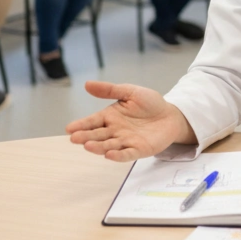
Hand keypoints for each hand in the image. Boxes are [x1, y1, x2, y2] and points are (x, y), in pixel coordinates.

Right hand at [66, 81, 191, 161]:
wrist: (171, 114)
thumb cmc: (149, 103)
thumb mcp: (129, 91)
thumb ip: (109, 90)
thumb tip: (87, 84)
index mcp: (110, 116)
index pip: (93, 121)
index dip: (81, 125)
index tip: (69, 128)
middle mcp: (115, 131)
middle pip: (98, 135)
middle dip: (86, 137)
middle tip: (74, 138)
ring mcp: (126, 141)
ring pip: (109, 145)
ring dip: (99, 147)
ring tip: (88, 146)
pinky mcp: (139, 149)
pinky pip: (127, 154)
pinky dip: (118, 155)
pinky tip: (109, 155)